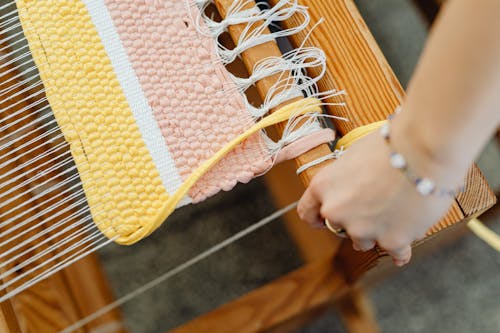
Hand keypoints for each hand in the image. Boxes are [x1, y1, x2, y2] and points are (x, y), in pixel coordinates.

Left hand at [297, 131, 454, 265]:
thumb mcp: (354, 155)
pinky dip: (400, 248)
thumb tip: (352, 188)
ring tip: (396, 211)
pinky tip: (405, 240)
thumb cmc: (390, 144)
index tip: (322, 220)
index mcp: (323, 186)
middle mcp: (337, 211)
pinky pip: (394, 252)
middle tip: (375, 206)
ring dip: (377, 232)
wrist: (423, 147)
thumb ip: (345, 179)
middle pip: (339, 228)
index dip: (316, 217)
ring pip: (365, 241)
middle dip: (354, 221)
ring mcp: (363, 229)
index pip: (308, 213)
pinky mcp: (391, 240)